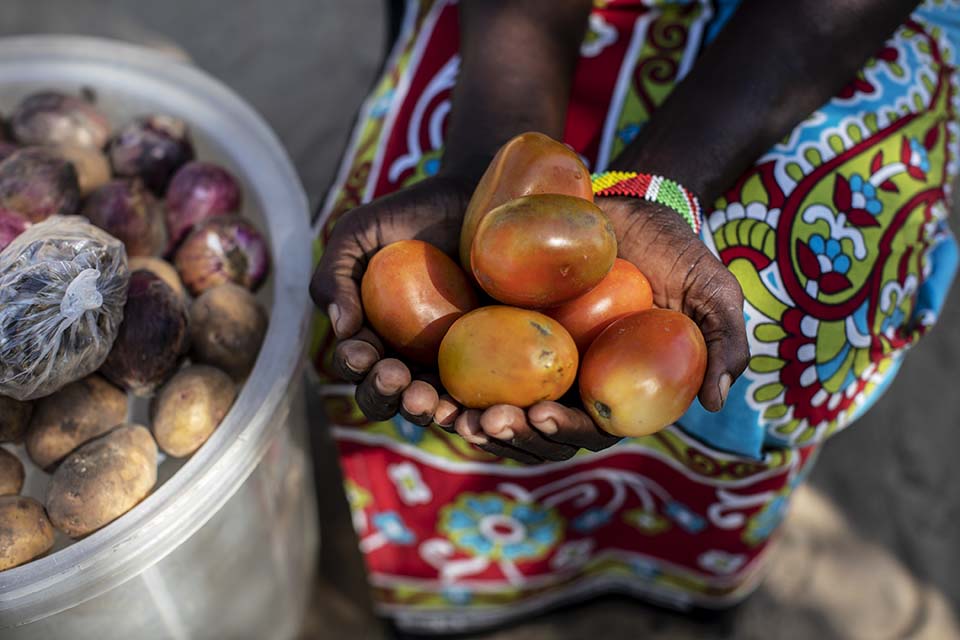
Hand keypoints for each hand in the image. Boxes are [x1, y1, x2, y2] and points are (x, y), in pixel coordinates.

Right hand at [310, 175, 471, 424]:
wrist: (474, 198)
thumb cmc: (410, 215)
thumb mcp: (358, 234)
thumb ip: (334, 275)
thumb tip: (342, 329)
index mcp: (368, 334)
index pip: (355, 364)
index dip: (355, 365)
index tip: (364, 351)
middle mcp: (404, 357)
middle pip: (385, 395)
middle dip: (383, 394)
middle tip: (396, 378)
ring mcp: (447, 364)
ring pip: (428, 404)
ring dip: (422, 410)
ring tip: (427, 400)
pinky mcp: (489, 364)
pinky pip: (476, 397)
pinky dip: (469, 409)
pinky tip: (470, 408)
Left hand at [454, 196, 748, 463]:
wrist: (624, 201)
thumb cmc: (673, 247)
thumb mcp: (710, 287)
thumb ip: (723, 339)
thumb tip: (716, 401)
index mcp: (612, 389)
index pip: (587, 430)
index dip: (564, 432)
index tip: (541, 415)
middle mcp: (568, 383)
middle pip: (532, 428)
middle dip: (508, 434)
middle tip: (484, 420)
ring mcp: (528, 360)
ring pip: (493, 406)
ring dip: (467, 418)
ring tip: (443, 409)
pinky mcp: (495, 330)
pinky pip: (466, 366)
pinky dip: (445, 380)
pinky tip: (424, 377)